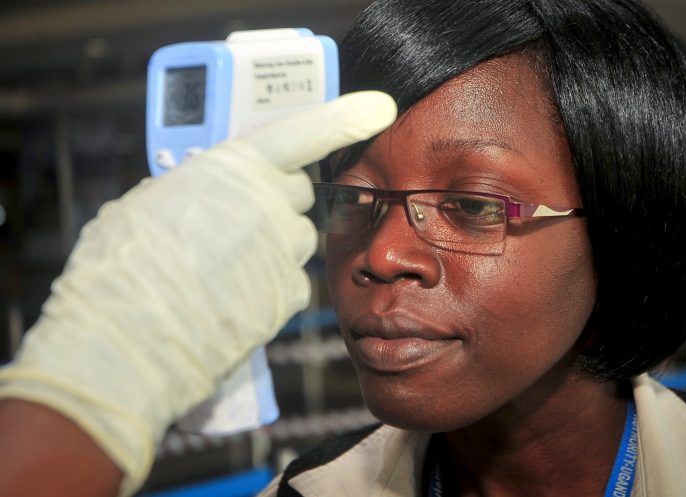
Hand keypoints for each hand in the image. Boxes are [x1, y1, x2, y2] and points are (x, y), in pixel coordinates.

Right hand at [0, 91, 396, 495]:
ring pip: (296, 239)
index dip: (344, 117)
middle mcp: (271, 204)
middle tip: (238, 220)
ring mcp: (285, 251)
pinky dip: (269, 287)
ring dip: (273, 246)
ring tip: (225, 268)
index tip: (380, 108)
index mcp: (235, 167)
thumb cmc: (122, 266)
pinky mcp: (288, 294)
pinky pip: (289, 281)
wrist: (127, 338)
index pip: (304, 133)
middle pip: (296, 193)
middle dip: (275, 201)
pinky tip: (233, 298)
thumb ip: (186, 191)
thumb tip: (193, 198)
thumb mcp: (144, 204)